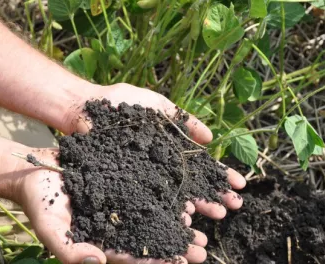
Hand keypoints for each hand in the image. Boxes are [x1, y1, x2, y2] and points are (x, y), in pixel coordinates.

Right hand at [16, 149, 209, 263]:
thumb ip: (69, 249)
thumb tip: (96, 263)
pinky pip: (150, 188)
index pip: (132, 256)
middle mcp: (117, 224)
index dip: (155, 260)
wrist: (37, 169)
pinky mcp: (125, 180)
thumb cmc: (40, 202)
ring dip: (178, 222)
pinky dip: (169, 193)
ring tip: (202, 227)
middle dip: (175, 247)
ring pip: (156, 214)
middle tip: (202, 251)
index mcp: (103, 241)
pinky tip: (187, 195)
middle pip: (151, 238)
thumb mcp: (50, 227)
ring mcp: (122, 203)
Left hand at [63, 83, 246, 218]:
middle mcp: (161, 166)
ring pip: (176, 196)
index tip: (239, 185)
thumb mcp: (158, 105)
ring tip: (218, 216)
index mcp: (170, 148)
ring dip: (198, 207)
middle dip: (215, 195)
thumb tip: (211, 139)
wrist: (85, 108)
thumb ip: (183, 118)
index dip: (220, 175)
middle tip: (233, 207)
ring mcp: (145, 177)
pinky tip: (184, 220)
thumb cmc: (120, 103)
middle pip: (193, 184)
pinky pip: (151, 200)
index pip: (201, 165)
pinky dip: (168, 210)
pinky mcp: (126, 185)